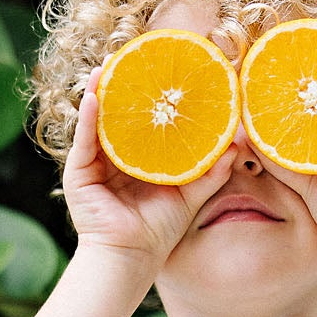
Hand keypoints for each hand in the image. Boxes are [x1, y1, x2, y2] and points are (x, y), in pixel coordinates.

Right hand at [62, 64, 235, 276]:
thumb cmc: (157, 231)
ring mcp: (93, 163)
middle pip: (116, 116)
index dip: (149, 98)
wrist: (131, 258)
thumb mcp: (190, 195)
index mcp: (136, 160)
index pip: (141, 122)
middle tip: (132, 57)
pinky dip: (86, 117)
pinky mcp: (79, 173)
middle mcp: (112, 157)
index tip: (162, 72)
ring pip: (96, 121)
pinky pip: (83, 139)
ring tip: (107, 65)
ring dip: (99, 92)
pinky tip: (92, 95)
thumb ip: (211, 171)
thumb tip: (237, 146)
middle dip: (122, 88)